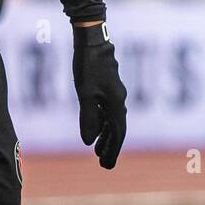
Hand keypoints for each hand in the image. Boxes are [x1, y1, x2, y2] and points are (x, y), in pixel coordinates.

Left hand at [72, 21, 126, 168]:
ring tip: (96, 149)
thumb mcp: (85, 94)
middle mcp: (119, 99)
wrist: (92, 39)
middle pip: (116, 128)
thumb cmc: (88, 65)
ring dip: (105, 135)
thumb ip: (88, 118)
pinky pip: (107, 109)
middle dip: (109, 146)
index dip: (112, 150)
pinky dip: (102, 121)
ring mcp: (113, 92)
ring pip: (112, 119)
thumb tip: (88, 141)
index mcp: (116, 103)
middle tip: (102, 163)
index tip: (106, 166)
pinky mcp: (106, 85)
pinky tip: (95, 126)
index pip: (118, 133)